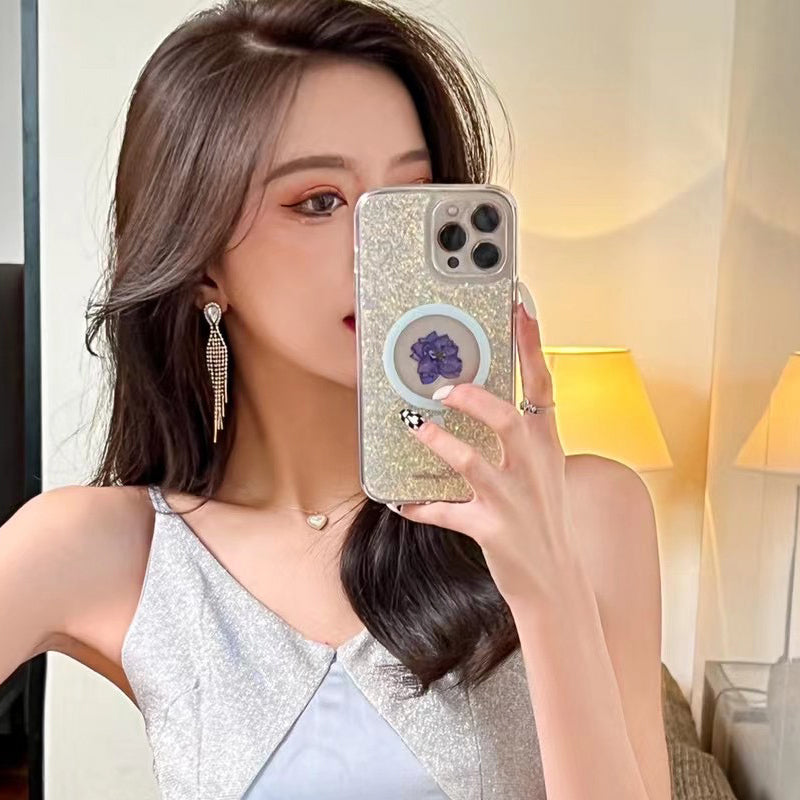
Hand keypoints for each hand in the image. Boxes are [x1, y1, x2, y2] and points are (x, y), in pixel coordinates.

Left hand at [393, 286, 580, 608]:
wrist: (556, 581)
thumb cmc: (545, 518)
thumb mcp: (545, 470)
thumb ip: (522, 436)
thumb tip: (479, 400)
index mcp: (547, 445)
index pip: (542, 384)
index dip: (530, 344)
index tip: (519, 307)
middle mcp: (533, 467)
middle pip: (506, 418)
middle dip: (472, 398)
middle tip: (441, 386)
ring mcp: (513, 500)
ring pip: (472, 462)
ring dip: (439, 443)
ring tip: (414, 427)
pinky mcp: (492, 530)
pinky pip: (447, 512)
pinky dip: (421, 506)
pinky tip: (400, 501)